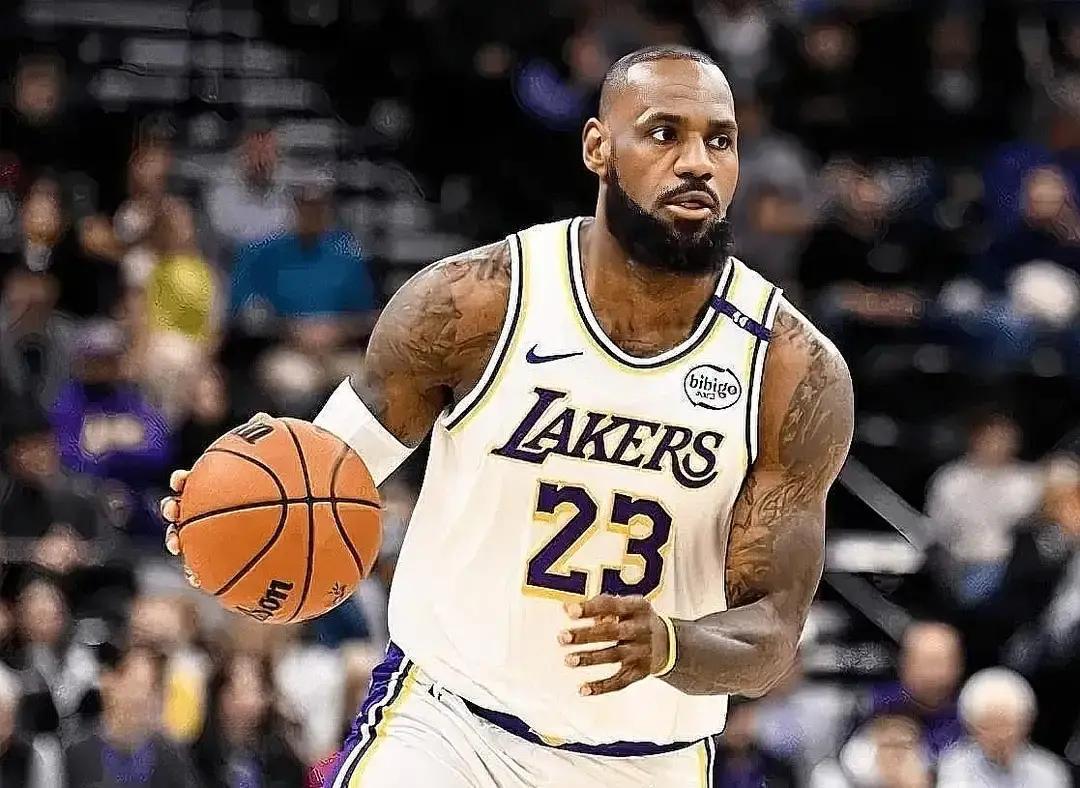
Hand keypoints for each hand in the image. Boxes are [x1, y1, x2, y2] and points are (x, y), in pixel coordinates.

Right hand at [161, 413, 274, 587]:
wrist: (299, 505)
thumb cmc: (286, 477)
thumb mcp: (281, 457)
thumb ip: (268, 437)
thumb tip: (262, 418)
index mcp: (218, 486)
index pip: (194, 481)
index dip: (183, 480)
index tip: (182, 479)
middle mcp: (211, 508)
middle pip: (183, 508)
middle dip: (172, 509)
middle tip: (173, 510)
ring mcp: (216, 533)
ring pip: (189, 538)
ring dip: (177, 542)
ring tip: (177, 546)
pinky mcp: (225, 556)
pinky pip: (210, 566)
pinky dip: (201, 572)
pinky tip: (201, 579)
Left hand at [557, 594, 670, 695]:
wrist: (667, 642)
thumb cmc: (636, 620)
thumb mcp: (625, 606)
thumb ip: (598, 605)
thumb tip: (567, 607)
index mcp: (637, 608)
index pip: (613, 606)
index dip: (591, 608)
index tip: (570, 611)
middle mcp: (641, 629)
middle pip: (613, 632)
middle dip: (586, 635)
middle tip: (563, 638)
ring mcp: (642, 652)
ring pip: (614, 656)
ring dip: (590, 658)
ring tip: (569, 660)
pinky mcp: (640, 672)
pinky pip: (620, 682)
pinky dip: (601, 687)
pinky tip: (583, 688)